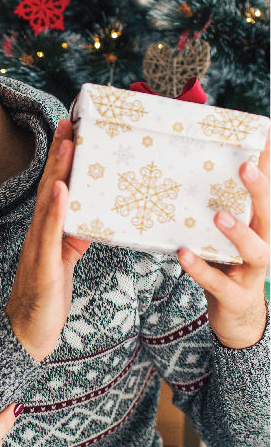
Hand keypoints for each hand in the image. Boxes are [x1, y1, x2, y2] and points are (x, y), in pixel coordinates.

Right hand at [5, 119, 90, 361]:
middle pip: (50, 187)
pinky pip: (50, 234)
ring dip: (58, 173)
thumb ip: (72, 239)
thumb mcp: (64, 263)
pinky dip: (56, 210)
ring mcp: (38, 247)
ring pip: (49, 204)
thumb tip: (88, 220)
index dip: (60, 161)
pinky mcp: (43, 265)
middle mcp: (38, 233)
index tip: (70, 131)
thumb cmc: (46, 298)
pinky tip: (62, 190)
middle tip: (69, 124)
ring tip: (68, 146)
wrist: (28, 333)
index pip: (54, 189)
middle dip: (59, 155)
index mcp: (45, 232)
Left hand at [177, 134, 269, 348]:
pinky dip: (201, 268)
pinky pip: (218, 281)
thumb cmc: (228, 262)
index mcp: (259, 225)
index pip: (268, 190)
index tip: (265, 132)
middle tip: (245, 166)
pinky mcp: (234, 294)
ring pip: (255, 251)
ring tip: (218, 215)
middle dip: (260, 190)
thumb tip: (194, 167)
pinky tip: (183, 254)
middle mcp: (262, 244)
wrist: (238, 314)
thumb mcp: (226, 231)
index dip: (268, 162)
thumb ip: (215, 202)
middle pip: (269, 215)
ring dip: (238, 232)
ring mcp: (251, 272)